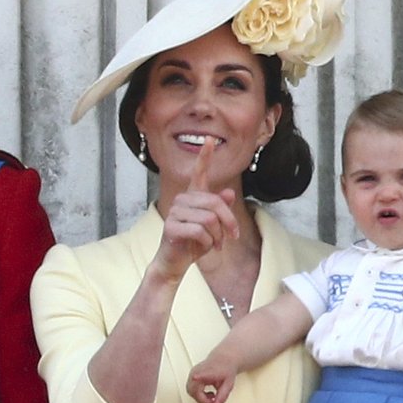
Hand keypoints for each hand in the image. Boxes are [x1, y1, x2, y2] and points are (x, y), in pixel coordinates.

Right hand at [154, 139, 238, 282]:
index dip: (205, 157)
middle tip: (232, 236)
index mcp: (192, 197)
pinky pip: (199, 230)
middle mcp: (182, 200)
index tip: (210, 140)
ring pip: (209, 218)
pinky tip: (206, 247)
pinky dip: (208, 242)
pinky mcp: (170, 227)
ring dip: (218, 235)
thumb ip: (220, 210)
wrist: (175, 262)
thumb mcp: (213, 227)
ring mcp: (174, 212)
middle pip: (215, 203)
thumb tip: (228, 192)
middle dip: (228, 222)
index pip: (199, 174)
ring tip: (217, 244)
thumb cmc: (193, 244)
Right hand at [187, 355, 235, 402]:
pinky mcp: (191, 376)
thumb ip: (222, 396)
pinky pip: (191, 389)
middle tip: (212, 401)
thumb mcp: (228, 384)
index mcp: (207, 372)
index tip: (195, 377)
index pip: (200, 374)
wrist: (223, 360)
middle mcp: (197, 371)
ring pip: (190, 391)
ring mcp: (192, 374)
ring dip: (200, 398)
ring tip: (211, 396)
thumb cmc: (225, 369)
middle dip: (202, 400)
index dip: (197, 377)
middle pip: (193, 391)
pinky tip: (207, 393)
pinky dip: (198, 394)